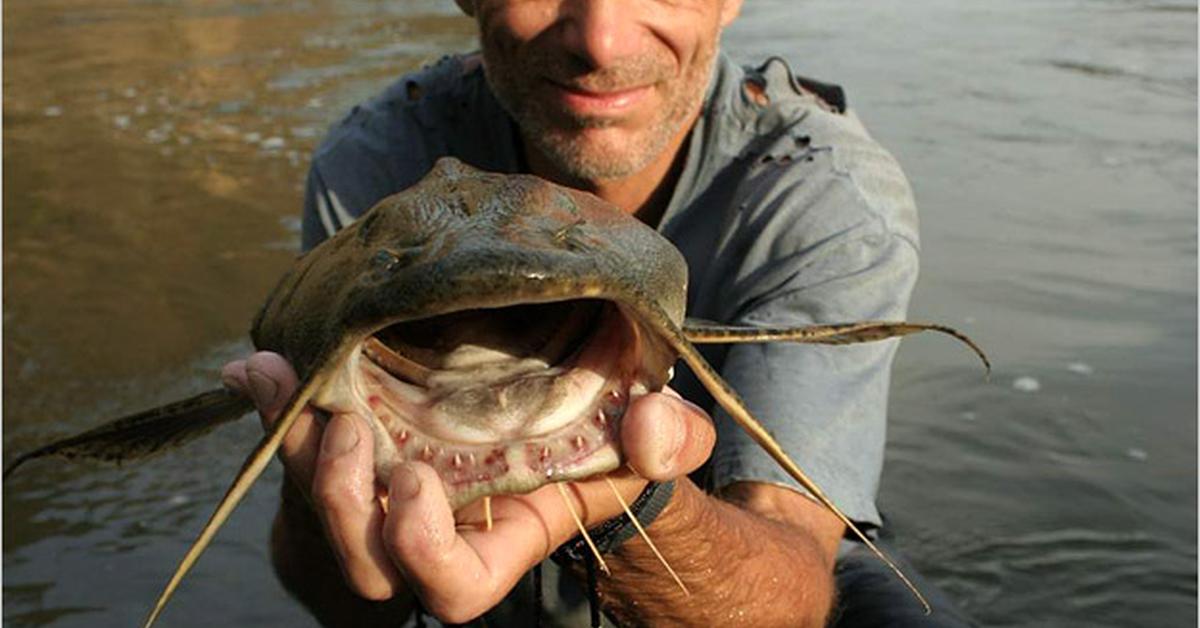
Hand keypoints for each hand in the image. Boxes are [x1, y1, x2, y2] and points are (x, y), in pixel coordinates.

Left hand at [221, 350, 715, 623]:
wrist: (575, 405)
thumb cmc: (616, 436)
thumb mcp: (659, 436)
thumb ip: (672, 441)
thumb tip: (647, 424)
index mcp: (504, 539)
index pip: (451, 589)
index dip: (422, 554)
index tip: (419, 481)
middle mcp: (437, 529)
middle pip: (361, 564)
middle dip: (337, 504)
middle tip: (343, 425)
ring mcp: (394, 493)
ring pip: (316, 508)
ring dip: (291, 451)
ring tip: (281, 379)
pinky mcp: (367, 450)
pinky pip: (303, 452)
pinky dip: (278, 408)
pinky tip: (262, 368)